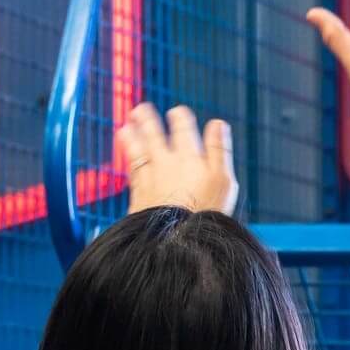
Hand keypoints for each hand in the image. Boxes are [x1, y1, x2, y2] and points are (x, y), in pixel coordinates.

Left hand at [117, 103, 237, 214]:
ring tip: (127, 126)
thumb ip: (219, 149)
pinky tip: (126, 154)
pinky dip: (128, 158)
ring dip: (133, 135)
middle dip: (148, 120)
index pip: (183, 128)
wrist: (178, 241)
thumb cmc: (207, 213)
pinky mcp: (139, 194)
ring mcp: (150, 178)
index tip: (177, 112)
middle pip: (154, 135)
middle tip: (141, 109)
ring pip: (139, 150)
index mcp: (189, 156)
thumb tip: (218, 123)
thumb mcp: (224, 181)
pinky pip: (132, 169)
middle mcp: (166, 163)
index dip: (180, 117)